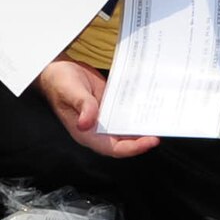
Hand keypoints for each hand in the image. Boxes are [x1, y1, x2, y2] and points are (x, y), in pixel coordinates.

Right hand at [36, 58, 159, 158]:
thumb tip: (87, 123)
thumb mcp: (71, 92)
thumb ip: (82, 106)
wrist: (58, 70)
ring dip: (142, 126)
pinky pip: (125, 114)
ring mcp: (104, 119)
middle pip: (124, 142)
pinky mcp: (109, 107)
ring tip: (160, 119)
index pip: (113, 149)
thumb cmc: (60, 83)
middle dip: (143, 139)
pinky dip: (136, 112)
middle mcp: (98, 130)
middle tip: (161, 129)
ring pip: (126, 129)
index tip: (150, 141)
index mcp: (87, 133)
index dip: (133, 148)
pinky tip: (149, 106)